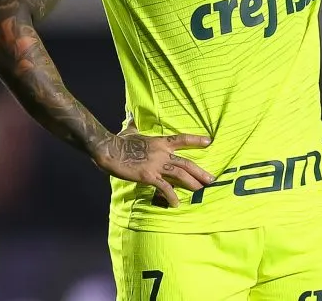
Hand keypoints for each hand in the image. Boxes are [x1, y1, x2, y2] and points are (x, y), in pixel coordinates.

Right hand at [91, 118, 214, 206]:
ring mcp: (156, 165)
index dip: (196, 140)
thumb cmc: (119, 140)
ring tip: (202, 191)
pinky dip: (172, 195)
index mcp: (160, 142)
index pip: (182, 139)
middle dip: (200, 172)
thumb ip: (135, 125)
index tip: (209, 141)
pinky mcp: (149, 176)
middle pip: (186, 163)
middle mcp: (162, 153)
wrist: (109, 149)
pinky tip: (177, 204)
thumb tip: (131, 116)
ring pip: (180, 174)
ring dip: (192, 183)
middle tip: (212, 180)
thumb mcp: (130, 130)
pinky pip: (164, 187)